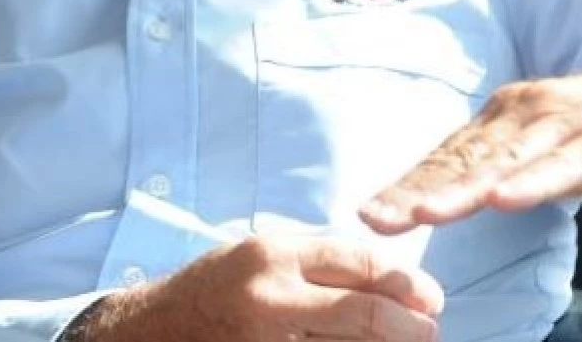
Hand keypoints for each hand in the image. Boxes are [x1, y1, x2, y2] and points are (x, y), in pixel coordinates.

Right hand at [73, 232, 442, 341]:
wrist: (150, 332)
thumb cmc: (214, 286)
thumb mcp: (259, 250)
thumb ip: (317, 256)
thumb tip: (387, 273)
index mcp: (274, 255)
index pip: (359, 263)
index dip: (405, 281)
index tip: (431, 297)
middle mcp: (271, 298)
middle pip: (362, 314)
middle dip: (408, 326)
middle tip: (429, 331)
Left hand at [360, 55, 581, 234]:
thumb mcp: (550, 149)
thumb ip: (506, 168)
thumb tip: (456, 196)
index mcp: (509, 116)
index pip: (451, 155)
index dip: (408, 183)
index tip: (370, 212)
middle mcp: (530, 112)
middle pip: (467, 158)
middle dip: (417, 188)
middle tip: (375, 215)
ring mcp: (570, 122)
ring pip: (508, 160)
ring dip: (463, 187)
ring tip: (424, 211)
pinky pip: (567, 165)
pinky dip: (534, 182)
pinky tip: (505, 200)